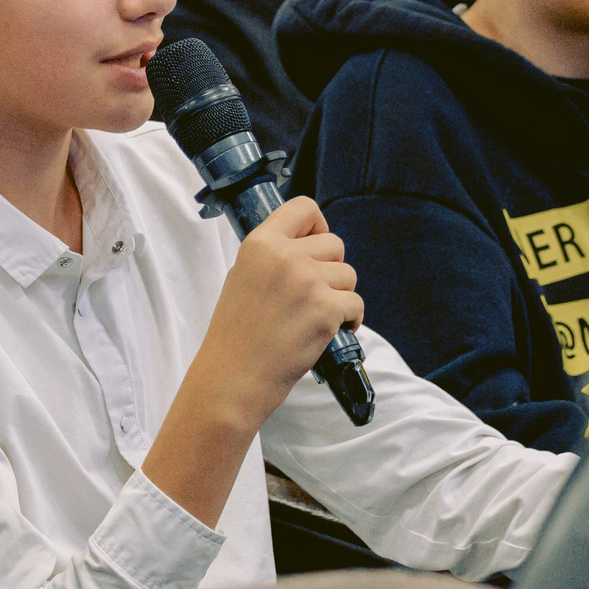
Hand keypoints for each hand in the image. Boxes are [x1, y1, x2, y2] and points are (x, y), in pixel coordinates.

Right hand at [148, 197, 362, 523]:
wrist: (231, 380)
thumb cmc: (234, 336)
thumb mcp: (242, 278)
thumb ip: (273, 257)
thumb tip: (310, 246)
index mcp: (260, 243)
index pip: (305, 207)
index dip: (318, 226)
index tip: (315, 248)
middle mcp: (285, 256)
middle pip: (335, 244)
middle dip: (332, 270)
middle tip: (314, 296)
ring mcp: (307, 282)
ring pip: (349, 275)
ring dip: (341, 296)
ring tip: (318, 318)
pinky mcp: (325, 310)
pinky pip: (356, 304)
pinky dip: (351, 320)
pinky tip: (332, 331)